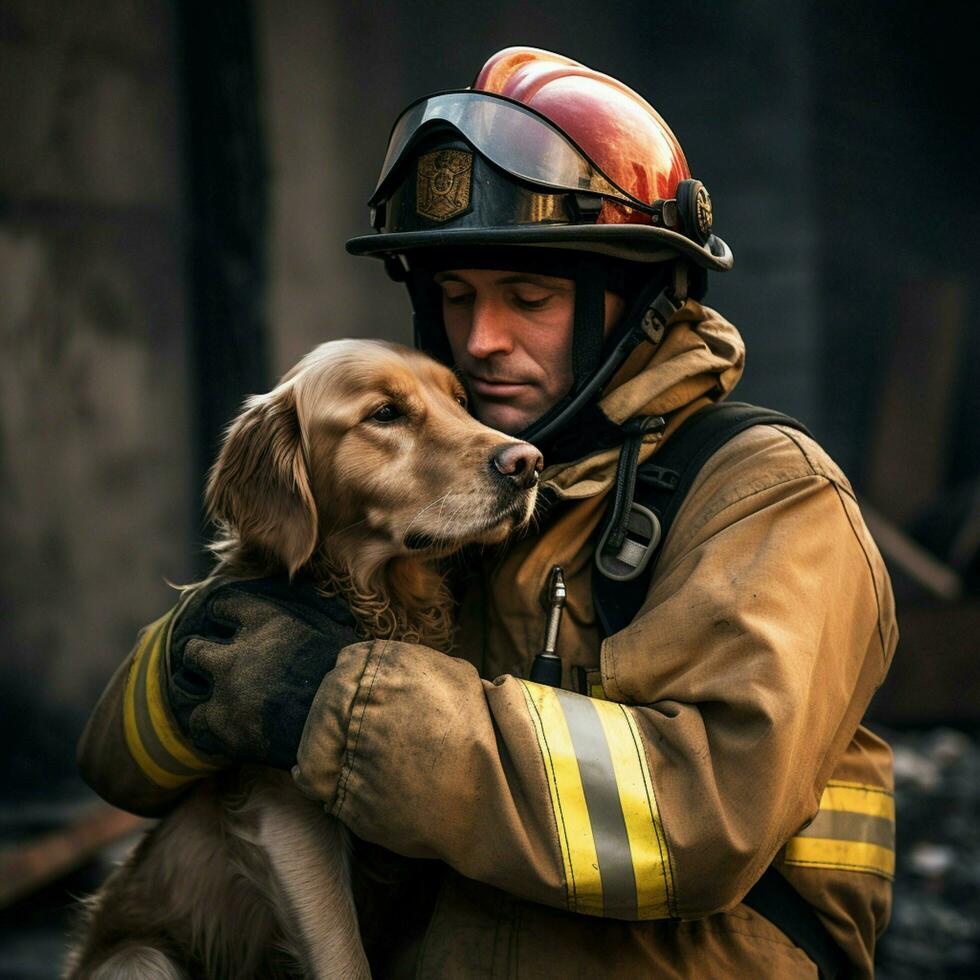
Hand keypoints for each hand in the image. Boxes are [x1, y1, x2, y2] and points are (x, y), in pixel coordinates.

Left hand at [167, 577, 357, 767]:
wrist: (344, 714)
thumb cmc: (347, 667)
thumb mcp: (333, 624)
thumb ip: (313, 608)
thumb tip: (309, 592)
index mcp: (264, 620)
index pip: (223, 606)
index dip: (226, 616)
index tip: (231, 625)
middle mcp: (237, 650)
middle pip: (195, 646)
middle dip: (203, 654)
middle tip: (220, 666)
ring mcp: (226, 687)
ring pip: (187, 680)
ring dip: (200, 686)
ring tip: (217, 696)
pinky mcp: (222, 723)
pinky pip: (195, 722)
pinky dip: (207, 725)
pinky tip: (222, 729)